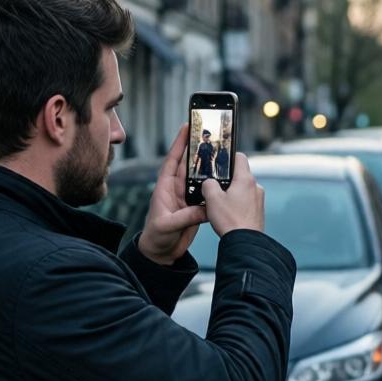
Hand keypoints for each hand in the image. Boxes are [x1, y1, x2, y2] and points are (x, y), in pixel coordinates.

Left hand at [137, 124, 207, 265]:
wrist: (161, 253)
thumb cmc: (156, 237)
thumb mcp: (167, 225)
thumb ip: (185, 216)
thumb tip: (205, 208)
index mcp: (165, 188)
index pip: (173, 160)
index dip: (179, 143)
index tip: (186, 127)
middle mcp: (176, 189)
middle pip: (188, 164)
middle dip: (197, 148)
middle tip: (207, 133)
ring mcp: (186, 198)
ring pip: (199, 177)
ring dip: (208, 166)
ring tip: (220, 152)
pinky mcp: (195, 208)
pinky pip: (207, 193)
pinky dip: (215, 187)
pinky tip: (225, 180)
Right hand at [202, 152, 263, 235]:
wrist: (244, 242)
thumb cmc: (230, 221)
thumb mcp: (212, 198)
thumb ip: (208, 184)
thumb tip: (209, 183)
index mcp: (246, 179)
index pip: (240, 157)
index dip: (228, 157)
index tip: (221, 161)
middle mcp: (256, 187)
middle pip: (241, 174)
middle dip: (228, 178)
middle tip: (216, 186)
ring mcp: (259, 200)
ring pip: (243, 189)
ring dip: (233, 193)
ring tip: (221, 203)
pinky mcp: (258, 211)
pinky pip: (247, 201)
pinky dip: (238, 204)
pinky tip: (229, 213)